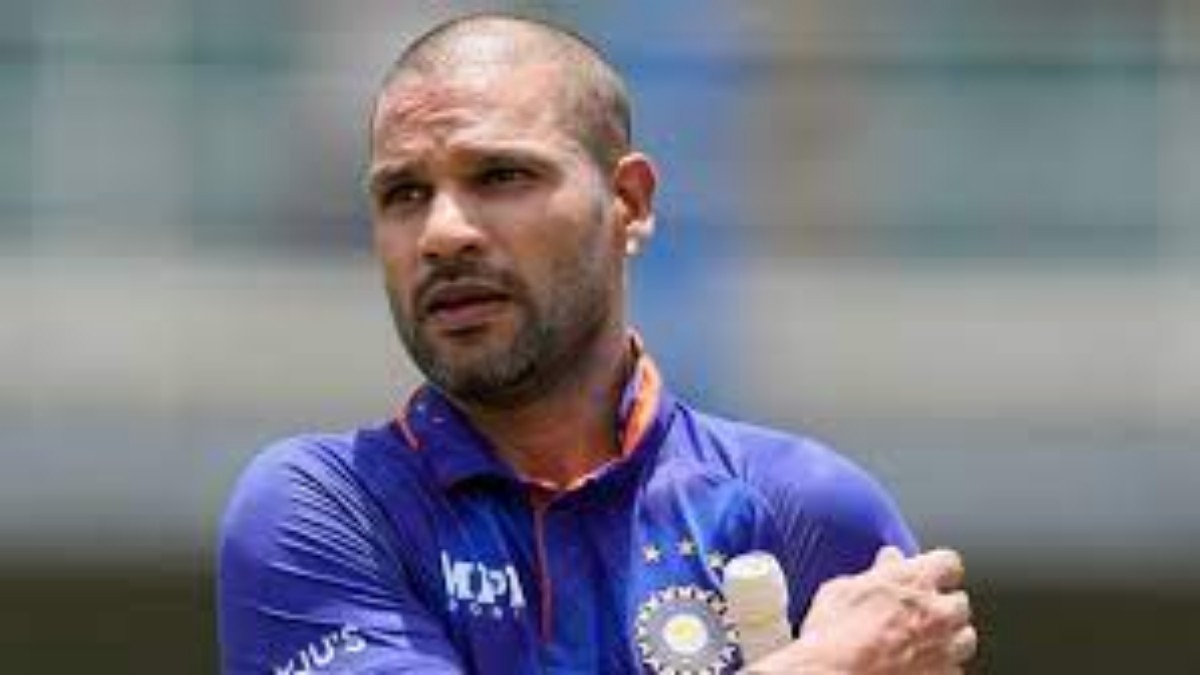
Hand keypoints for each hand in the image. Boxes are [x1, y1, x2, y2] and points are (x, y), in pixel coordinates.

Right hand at [745, 547, 975, 674]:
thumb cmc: (834, 636)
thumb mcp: (841, 589)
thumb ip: (875, 573)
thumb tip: (887, 562)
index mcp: (915, 581)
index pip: (948, 563)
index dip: (937, 569)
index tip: (927, 573)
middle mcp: (938, 613)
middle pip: (961, 603)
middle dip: (943, 605)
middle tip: (920, 611)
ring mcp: (944, 650)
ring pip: (965, 639)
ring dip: (949, 637)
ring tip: (924, 642)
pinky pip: (953, 670)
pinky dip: (940, 667)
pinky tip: (918, 667)